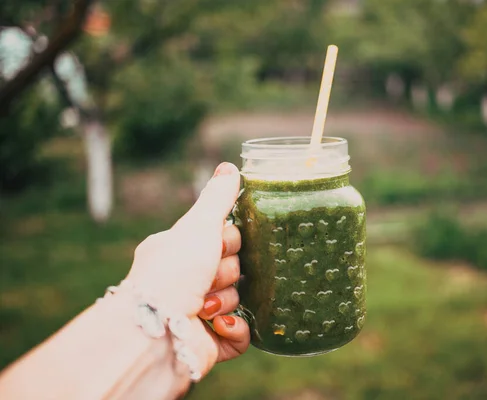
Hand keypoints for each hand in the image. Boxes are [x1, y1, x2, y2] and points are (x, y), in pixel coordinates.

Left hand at [125, 162, 248, 378]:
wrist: (153, 334)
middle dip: (226, 273)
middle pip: (235, 267)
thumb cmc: (172, 274)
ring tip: (203, 308)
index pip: (224, 238)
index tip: (218, 246)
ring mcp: (200, 312)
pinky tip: (219, 326)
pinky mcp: (211, 342)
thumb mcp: (197, 228)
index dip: (229, 242)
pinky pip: (242, 332)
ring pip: (240, 298)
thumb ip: (217, 199)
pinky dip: (235, 329)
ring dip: (226, 301)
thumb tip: (230, 167)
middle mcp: (188, 280)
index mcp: (181, 251)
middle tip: (207, 279)